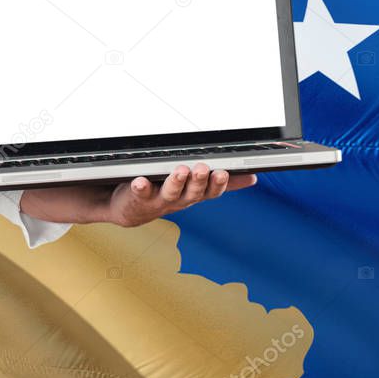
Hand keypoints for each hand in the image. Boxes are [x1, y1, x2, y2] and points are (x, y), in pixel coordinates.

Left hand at [18, 163, 256, 226]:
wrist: (127, 209)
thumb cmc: (162, 193)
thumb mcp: (193, 189)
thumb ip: (219, 183)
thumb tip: (252, 178)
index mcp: (192, 196)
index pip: (211, 191)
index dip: (218, 185)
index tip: (223, 172)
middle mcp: (177, 200)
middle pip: (192, 193)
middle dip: (198, 181)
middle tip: (202, 168)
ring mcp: (157, 201)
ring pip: (170, 193)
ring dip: (175, 182)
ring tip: (179, 170)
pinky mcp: (137, 198)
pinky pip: (140, 193)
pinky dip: (141, 187)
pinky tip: (140, 180)